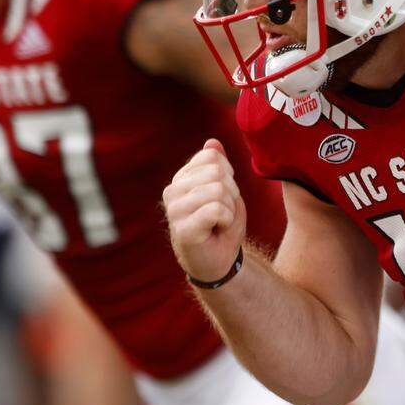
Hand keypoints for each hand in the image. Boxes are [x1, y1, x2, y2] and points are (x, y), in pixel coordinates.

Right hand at [163, 139, 246, 284]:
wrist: (219, 262)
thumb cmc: (222, 225)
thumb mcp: (226, 190)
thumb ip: (219, 166)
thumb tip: (212, 142)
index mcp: (181, 178)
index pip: (212, 156)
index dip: (229, 176)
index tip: (224, 197)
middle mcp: (172, 191)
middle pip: (217, 172)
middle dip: (231, 193)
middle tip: (223, 213)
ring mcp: (174, 209)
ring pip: (218, 189)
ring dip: (230, 208)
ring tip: (219, 222)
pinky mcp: (182, 228)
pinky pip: (217, 209)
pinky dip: (227, 220)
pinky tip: (216, 230)